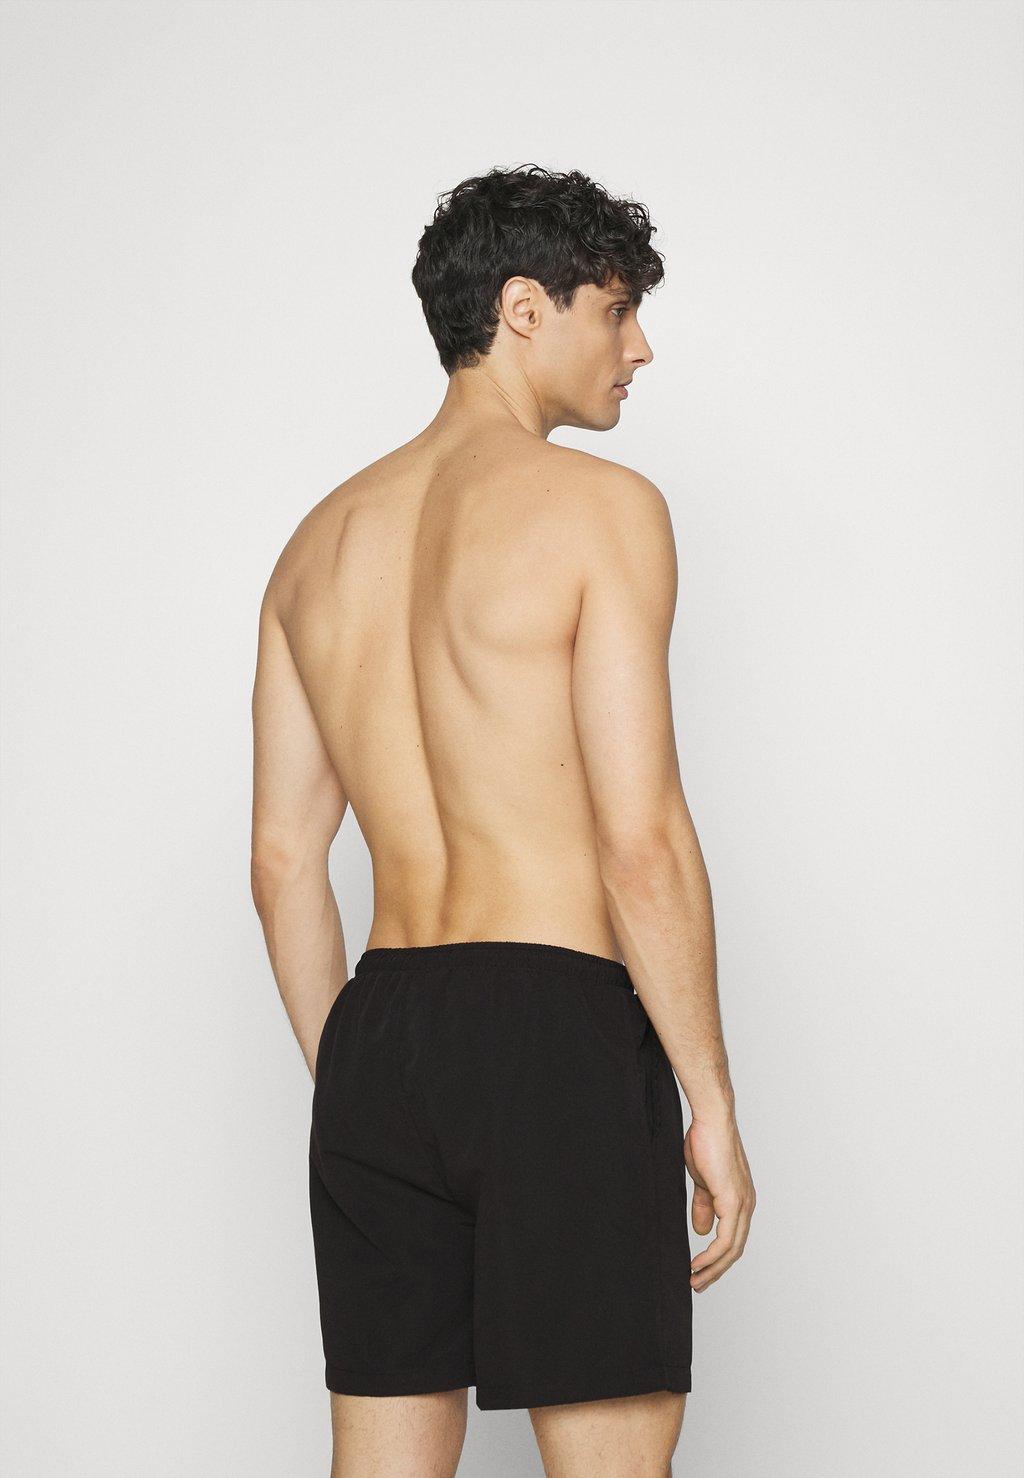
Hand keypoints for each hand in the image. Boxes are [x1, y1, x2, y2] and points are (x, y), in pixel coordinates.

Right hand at [683, 1112, 755, 1290]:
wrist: (711, 1121)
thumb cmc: (705, 1143)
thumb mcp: (702, 1181)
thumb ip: (704, 1205)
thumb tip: (702, 1231)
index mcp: (739, 1200)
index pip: (733, 1239)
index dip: (718, 1258)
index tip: (700, 1271)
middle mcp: (746, 1205)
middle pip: (736, 1250)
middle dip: (716, 1271)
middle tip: (697, 1285)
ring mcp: (742, 1204)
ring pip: (733, 1249)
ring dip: (713, 1269)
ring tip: (694, 1280)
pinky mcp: (733, 1200)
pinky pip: (726, 1239)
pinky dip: (712, 1255)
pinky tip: (698, 1263)